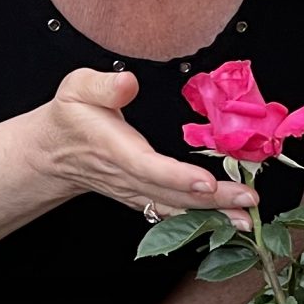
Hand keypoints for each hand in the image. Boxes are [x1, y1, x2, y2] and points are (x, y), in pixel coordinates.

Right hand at [31, 69, 258, 228]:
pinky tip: (227, 222)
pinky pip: (173, 212)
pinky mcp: (143, 197)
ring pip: (176, 207)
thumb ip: (102, 85)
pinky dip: (201, 219)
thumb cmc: (71, 116)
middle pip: (172, 193)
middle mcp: (128, 176)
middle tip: (248, 199)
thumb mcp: (77, 89)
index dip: (177, 177)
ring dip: (214, 215)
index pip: (148, 166)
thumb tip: (128, 82)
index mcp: (114, 148)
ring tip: (247, 218)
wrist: (55, 151)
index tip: (206, 182)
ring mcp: (136, 191)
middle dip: (213, 200)